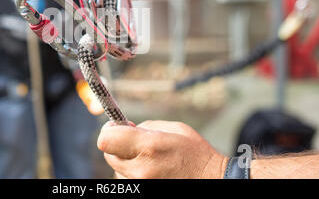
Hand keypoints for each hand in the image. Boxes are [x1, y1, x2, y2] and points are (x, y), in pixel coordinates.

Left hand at [97, 120, 227, 178]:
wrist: (212, 181)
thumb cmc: (195, 153)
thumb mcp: (173, 128)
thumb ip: (146, 126)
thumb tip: (126, 128)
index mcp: (149, 146)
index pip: (106, 140)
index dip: (109, 130)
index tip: (116, 127)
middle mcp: (141, 169)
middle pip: (108, 155)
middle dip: (117, 145)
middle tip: (133, 141)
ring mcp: (141, 185)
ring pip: (117, 169)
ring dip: (125, 160)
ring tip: (147, 158)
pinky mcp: (142, 192)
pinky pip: (127, 179)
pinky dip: (133, 173)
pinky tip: (150, 169)